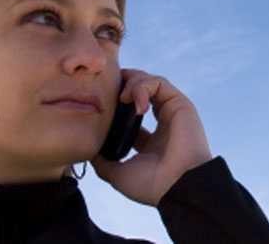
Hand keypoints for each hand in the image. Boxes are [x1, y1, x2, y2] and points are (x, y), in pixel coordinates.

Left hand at [90, 68, 212, 205]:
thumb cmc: (152, 185)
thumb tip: (89, 150)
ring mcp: (172, 112)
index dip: (116, 105)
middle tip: (108, 90)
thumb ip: (103, 162)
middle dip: (123, 85)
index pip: (131, 114)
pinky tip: (134, 102)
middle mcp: (162, 124)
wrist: (177, 185)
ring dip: (131, 83)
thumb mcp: (119, 175)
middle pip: (140, 92)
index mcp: (151, 141)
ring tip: (122, 97)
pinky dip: (143, 86)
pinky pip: (158, 82)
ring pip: (149, 83)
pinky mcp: (180, 103)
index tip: (101, 105)